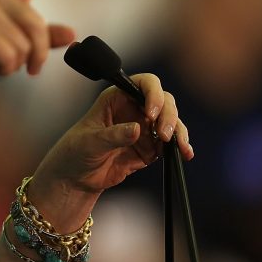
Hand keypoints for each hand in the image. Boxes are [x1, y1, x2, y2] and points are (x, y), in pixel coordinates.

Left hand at [38, 73, 193, 195]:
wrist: (76, 178)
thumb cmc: (75, 151)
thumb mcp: (90, 142)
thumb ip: (113, 135)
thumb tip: (137, 129)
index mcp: (117, 97)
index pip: (143, 84)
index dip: (153, 93)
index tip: (151, 112)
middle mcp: (134, 108)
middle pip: (164, 101)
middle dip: (168, 115)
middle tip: (164, 134)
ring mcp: (144, 127)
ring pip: (171, 121)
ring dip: (178, 131)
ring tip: (179, 147)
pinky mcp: (150, 146)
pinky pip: (171, 142)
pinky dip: (180, 146)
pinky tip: (185, 153)